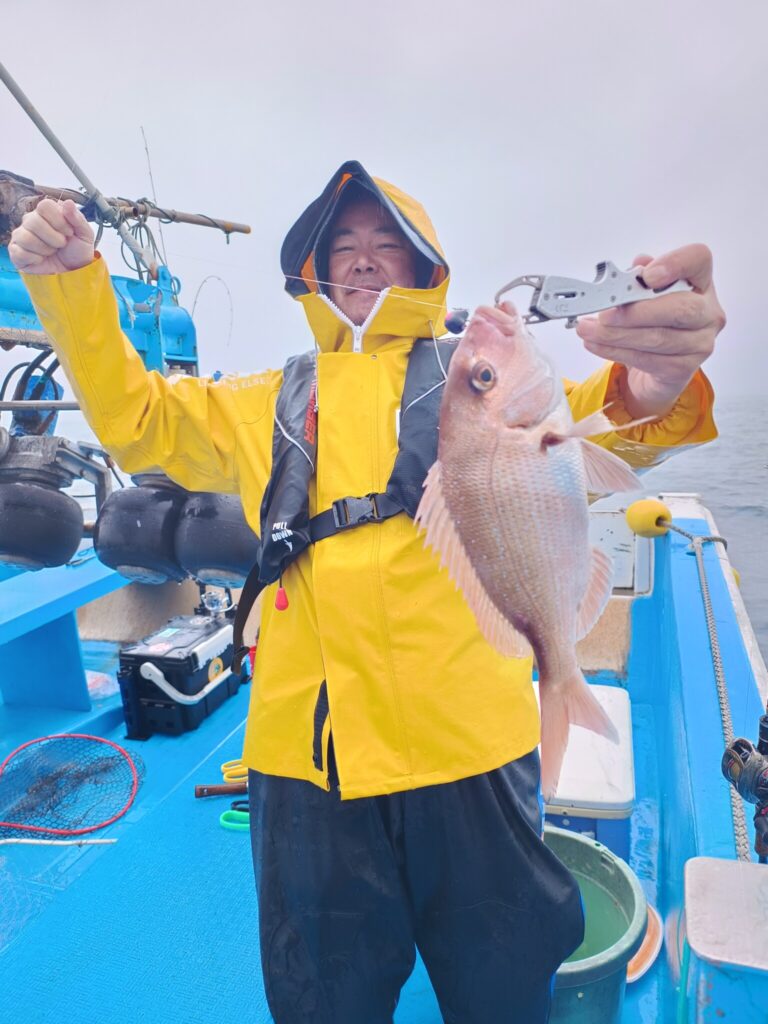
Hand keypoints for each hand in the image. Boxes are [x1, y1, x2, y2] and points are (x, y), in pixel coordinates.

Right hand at [8, 198, 94, 274]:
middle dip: (54, 238)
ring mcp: (21, 235)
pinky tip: (41, 260)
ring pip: (26, 237)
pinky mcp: (16, 251)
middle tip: (61, 245)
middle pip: (34, 221)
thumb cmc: (77, 251)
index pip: (45, 206)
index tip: (69, 232)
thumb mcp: (85, 235)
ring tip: (52, 252)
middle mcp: (31, 220)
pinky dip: (35, 259)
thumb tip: (68, 202)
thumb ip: (78, 218)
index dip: (59, 221)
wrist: (73, 272)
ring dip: (45, 249)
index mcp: (47, 212)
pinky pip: (20, 252)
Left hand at [575, 245, 725, 418]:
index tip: (647, 275)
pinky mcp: (683, 370)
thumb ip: (639, 279)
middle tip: (604, 313)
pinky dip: (615, 351)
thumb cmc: (652, 323)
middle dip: (636, 312)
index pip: (699, 260)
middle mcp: (708, 313)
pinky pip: (646, 360)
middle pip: (680, 308)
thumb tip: (633, 268)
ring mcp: (700, 343)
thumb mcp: (644, 296)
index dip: (675, 264)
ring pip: (658, 338)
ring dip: (615, 335)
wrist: (656, 368)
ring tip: (588, 330)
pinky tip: (596, 344)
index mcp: (700, 283)